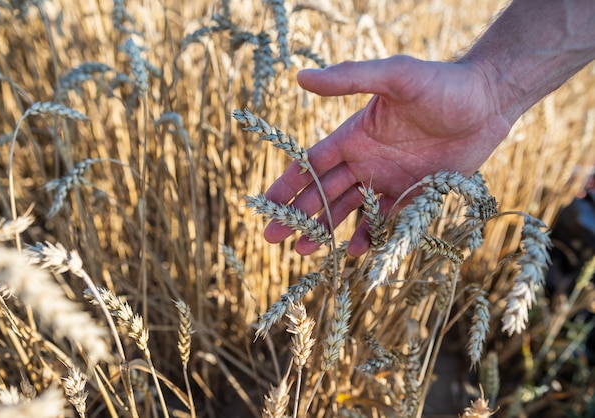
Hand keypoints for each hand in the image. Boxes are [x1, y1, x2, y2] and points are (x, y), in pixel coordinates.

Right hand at [264, 56, 513, 255]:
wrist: (487, 102)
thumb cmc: (441, 84)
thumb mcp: (395, 76)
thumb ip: (350, 78)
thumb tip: (301, 77)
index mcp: (354, 136)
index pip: (312, 165)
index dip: (288, 185)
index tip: (266, 205)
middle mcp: (365, 160)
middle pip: (323, 193)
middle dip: (297, 215)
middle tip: (273, 239)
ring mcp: (388, 179)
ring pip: (348, 210)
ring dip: (325, 230)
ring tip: (304, 252)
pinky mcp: (414, 194)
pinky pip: (385, 220)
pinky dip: (369, 236)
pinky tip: (355, 252)